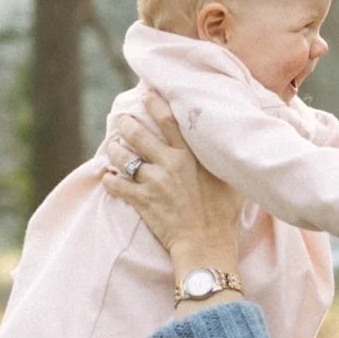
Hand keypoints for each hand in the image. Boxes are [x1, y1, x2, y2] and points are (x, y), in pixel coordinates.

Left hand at [105, 101, 243, 281]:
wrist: (207, 244)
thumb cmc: (224, 213)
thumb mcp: (231, 179)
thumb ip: (223, 158)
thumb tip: (230, 141)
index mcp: (191, 155)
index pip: (169, 120)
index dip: (154, 103)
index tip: (146, 93)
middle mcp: (170, 164)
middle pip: (138, 134)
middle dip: (125, 123)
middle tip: (120, 119)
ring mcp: (154, 183)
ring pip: (123, 157)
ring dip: (114, 149)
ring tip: (112, 145)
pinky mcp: (142, 202)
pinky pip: (117, 186)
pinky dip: (109, 180)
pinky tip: (107, 177)